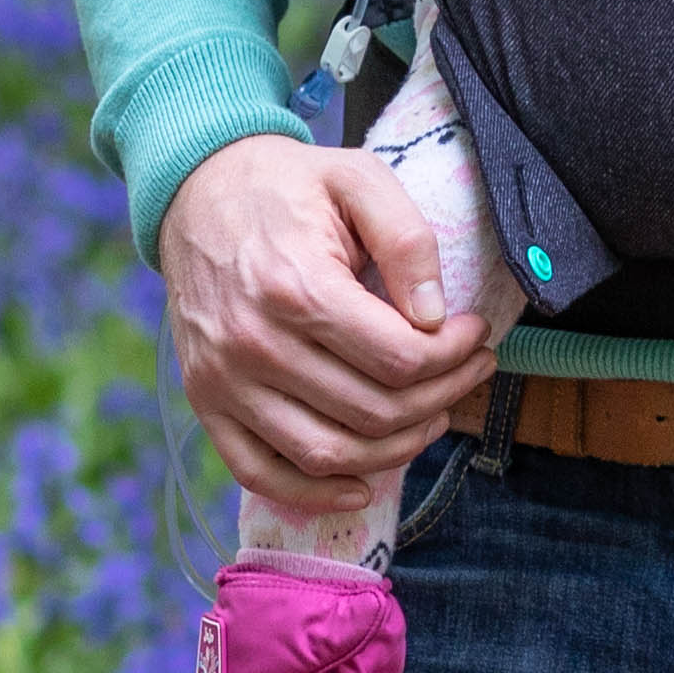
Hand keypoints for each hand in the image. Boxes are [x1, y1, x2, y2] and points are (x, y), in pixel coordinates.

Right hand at [158, 131, 501, 521]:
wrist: (197, 190)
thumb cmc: (288, 186)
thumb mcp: (358, 179)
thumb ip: (407, 240)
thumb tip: (437, 315)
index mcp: (296, 288)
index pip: (399, 358)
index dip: (454, 355)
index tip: (475, 333)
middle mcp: (254, 345)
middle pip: (373, 411)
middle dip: (441, 398)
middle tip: (470, 371)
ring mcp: (223, 381)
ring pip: (328, 453)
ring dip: (397, 449)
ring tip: (433, 414)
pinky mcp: (205, 402)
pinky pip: (261, 473)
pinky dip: (314, 493)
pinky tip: (362, 483)